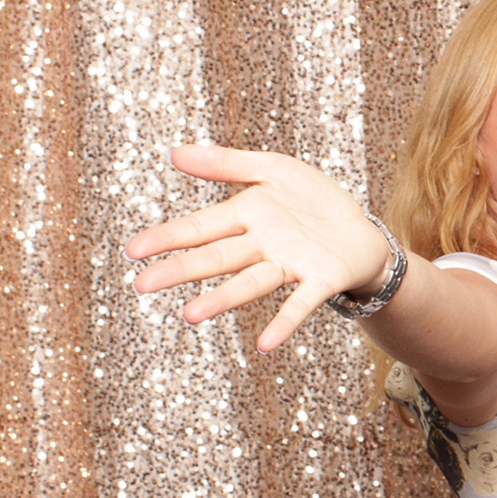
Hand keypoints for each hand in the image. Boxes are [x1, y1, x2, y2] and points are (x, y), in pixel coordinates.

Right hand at [124, 144, 392, 351]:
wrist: (364, 229)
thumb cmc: (315, 201)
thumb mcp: (274, 169)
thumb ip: (227, 163)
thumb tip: (172, 153)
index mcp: (246, 216)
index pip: (199, 227)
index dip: (167, 237)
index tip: (132, 250)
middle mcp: (262, 246)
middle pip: (216, 258)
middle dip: (180, 270)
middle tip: (142, 285)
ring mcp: (290, 265)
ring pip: (250, 283)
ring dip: (221, 299)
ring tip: (190, 315)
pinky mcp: (321, 280)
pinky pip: (300, 303)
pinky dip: (284, 323)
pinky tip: (266, 344)